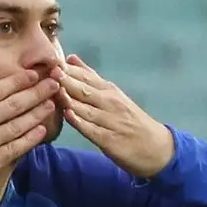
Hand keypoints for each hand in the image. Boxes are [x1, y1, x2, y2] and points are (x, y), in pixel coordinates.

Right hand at [0, 70, 60, 204]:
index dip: (17, 81)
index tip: (32, 75)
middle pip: (15, 103)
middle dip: (37, 92)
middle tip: (55, 83)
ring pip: (20, 124)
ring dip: (38, 112)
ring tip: (53, 104)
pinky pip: (17, 148)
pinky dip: (31, 139)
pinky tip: (42, 131)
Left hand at [55, 55, 174, 178]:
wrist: (155, 147)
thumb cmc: (128, 120)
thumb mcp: (112, 94)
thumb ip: (90, 78)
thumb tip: (71, 59)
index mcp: (109, 90)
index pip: (86, 77)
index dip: (68, 70)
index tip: (51, 61)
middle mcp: (111, 103)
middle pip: (85, 90)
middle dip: (67, 80)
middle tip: (51, 71)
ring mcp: (111, 121)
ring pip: (87, 108)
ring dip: (70, 99)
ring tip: (55, 90)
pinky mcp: (110, 140)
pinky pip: (92, 130)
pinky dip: (80, 122)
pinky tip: (68, 115)